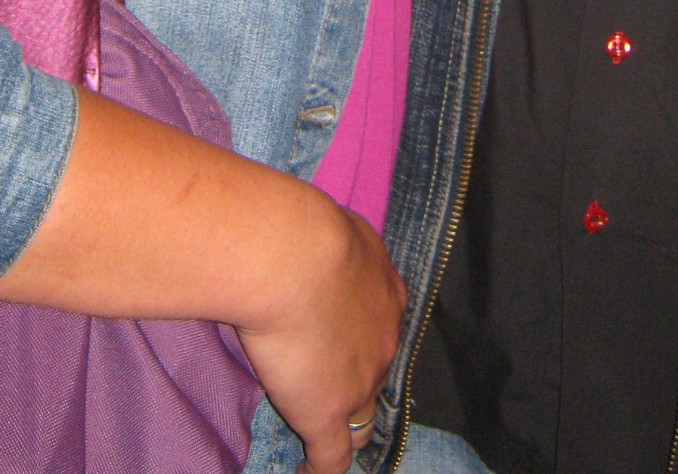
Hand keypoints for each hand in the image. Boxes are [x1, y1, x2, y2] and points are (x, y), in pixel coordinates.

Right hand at [236, 192, 404, 473]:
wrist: (293, 258)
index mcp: (384, 289)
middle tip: (331, 383)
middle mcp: (384, 337)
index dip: (364, 336)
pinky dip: (320, 470)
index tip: (344, 338)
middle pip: (377, 371)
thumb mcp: (326, 227)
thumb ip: (325, 246)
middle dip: (358, 379)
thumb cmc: (302, 228)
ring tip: (330, 437)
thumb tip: (304, 241)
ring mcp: (360, 383)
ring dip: (348, 427)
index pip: (381, 323)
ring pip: (363, 420)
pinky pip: (333, 460)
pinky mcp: (328, 415)